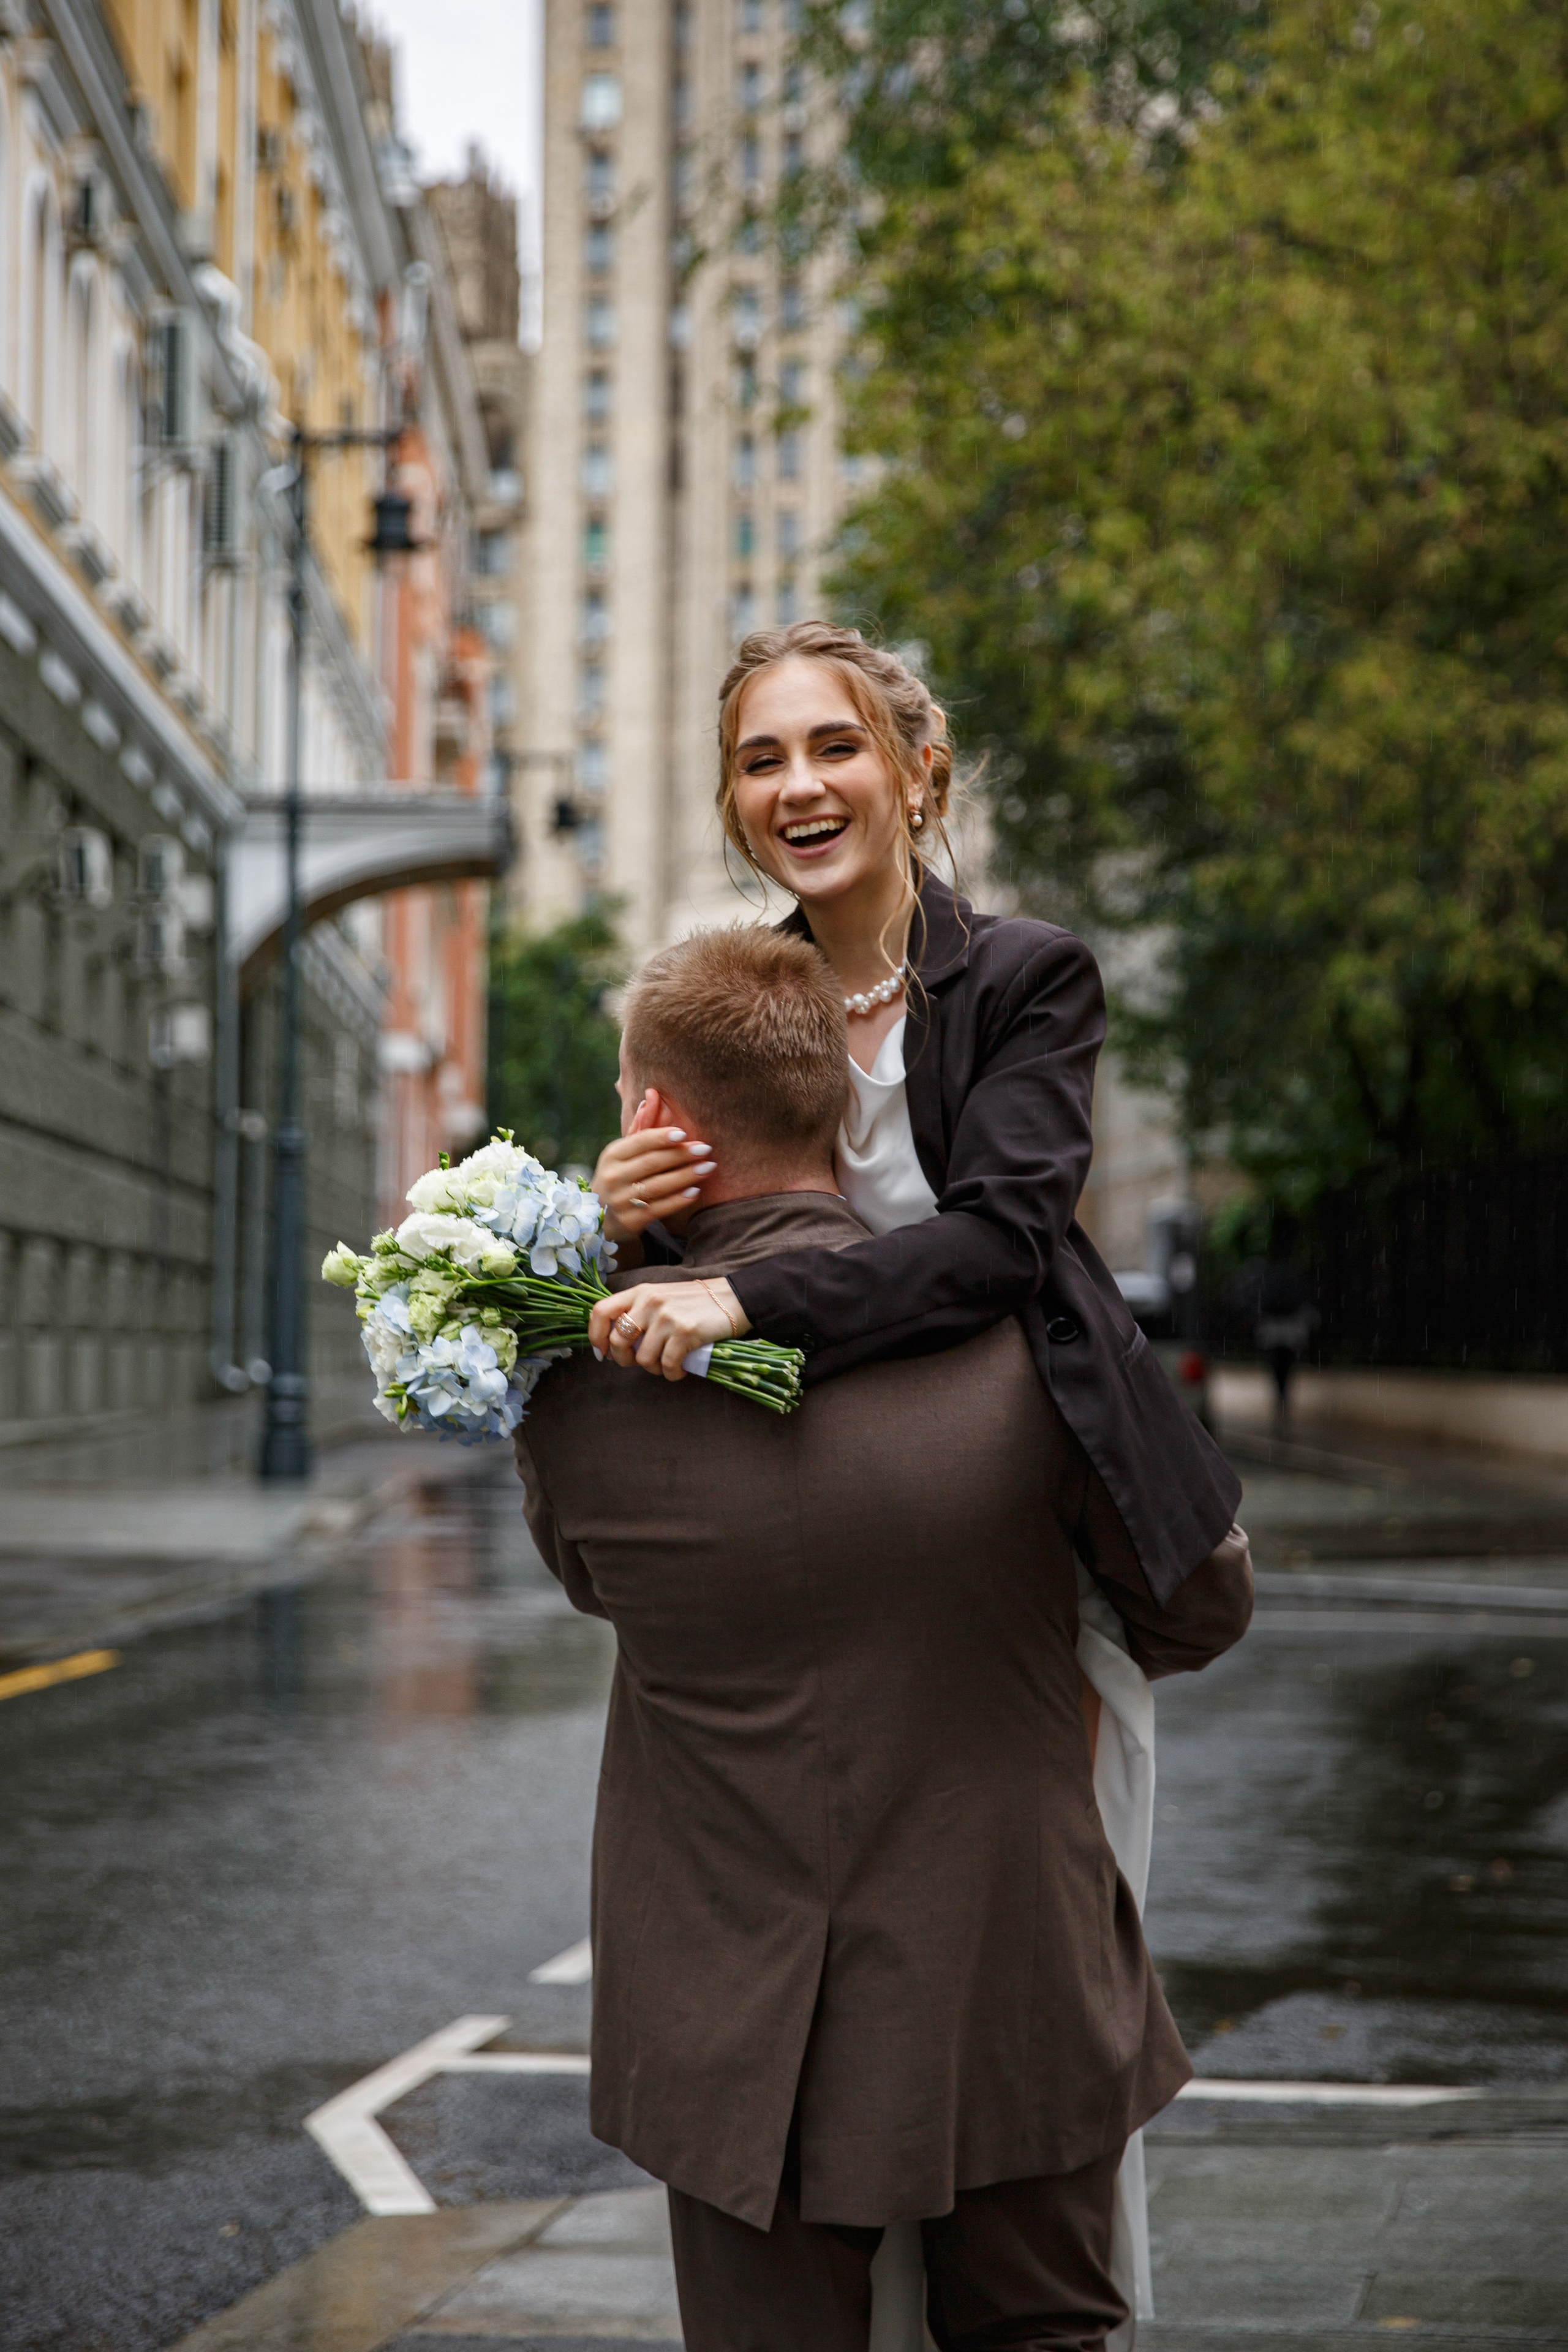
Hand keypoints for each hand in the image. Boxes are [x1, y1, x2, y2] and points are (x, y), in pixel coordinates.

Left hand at [588, 1278, 751, 1380]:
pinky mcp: (684, 1332)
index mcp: (640, 1292)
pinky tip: (681, 1371)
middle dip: (625, 1360)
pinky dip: (673, 1375)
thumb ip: (638, 1313)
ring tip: (667, 1364)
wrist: (733, 1299)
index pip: (601, 1312)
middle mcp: (649, 1302)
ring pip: (643, 1358)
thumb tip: (616, 1343)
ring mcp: (667, 1317)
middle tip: (640, 1363)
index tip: (603, 1352)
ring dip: (654, 1369)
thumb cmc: (695, 1303)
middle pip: (619, 1340)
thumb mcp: (661, 1298)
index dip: (596, 1336)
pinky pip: (667, 1365)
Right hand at [592, 1123, 715, 1241]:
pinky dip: (678, 1200)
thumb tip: (652, 1096)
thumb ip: (641, 1127)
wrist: (601, 1217)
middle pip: (652, 1162)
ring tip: (709, 1167)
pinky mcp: (631, 1221)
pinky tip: (695, 1191)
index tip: (684, 1133)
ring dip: (686, 1176)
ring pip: (659, 1186)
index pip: (639, 1142)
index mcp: (612, 1155)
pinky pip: (660, 1208)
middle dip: (681, 1154)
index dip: (662, 1137)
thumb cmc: (621, 1176)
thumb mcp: (624, 1153)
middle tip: (706, 1149)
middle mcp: (613, 1177)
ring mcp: (621, 1201)